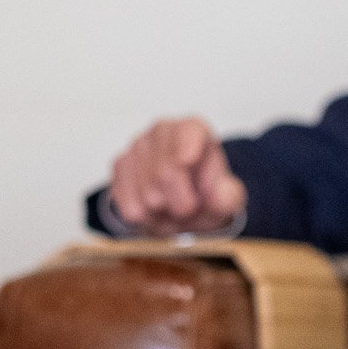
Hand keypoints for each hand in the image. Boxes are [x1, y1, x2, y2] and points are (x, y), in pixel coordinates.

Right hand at [108, 117, 246, 235]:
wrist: (180, 207)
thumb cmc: (205, 195)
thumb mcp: (227, 200)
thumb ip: (228, 198)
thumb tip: (218, 195)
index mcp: (194, 130)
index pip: (188, 131)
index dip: (186, 145)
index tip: (187, 160)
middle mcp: (163, 131)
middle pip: (166, 173)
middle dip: (183, 203)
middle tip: (190, 209)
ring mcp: (137, 146)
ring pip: (147, 194)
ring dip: (164, 212)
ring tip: (172, 206)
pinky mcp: (119, 166)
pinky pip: (130, 206)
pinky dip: (146, 217)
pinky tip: (155, 208)